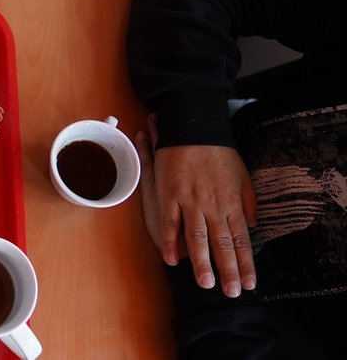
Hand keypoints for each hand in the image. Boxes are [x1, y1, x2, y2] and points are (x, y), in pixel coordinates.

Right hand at [134, 114, 257, 297]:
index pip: (242, 239)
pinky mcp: (169, 195)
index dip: (246, 262)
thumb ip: (249, 201)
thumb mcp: (243, 175)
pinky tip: (172, 259)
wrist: (193, 129)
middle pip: (222, 243)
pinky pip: (170, 223)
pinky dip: (170, 242)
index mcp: (232, 202)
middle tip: (231, 292)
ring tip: (206, 284)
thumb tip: (253, 224)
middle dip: (228, 270)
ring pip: (198, 238)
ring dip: (202, 263)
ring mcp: (190, 202)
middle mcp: (213, 205)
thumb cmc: (218, 152)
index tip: (250, 283)